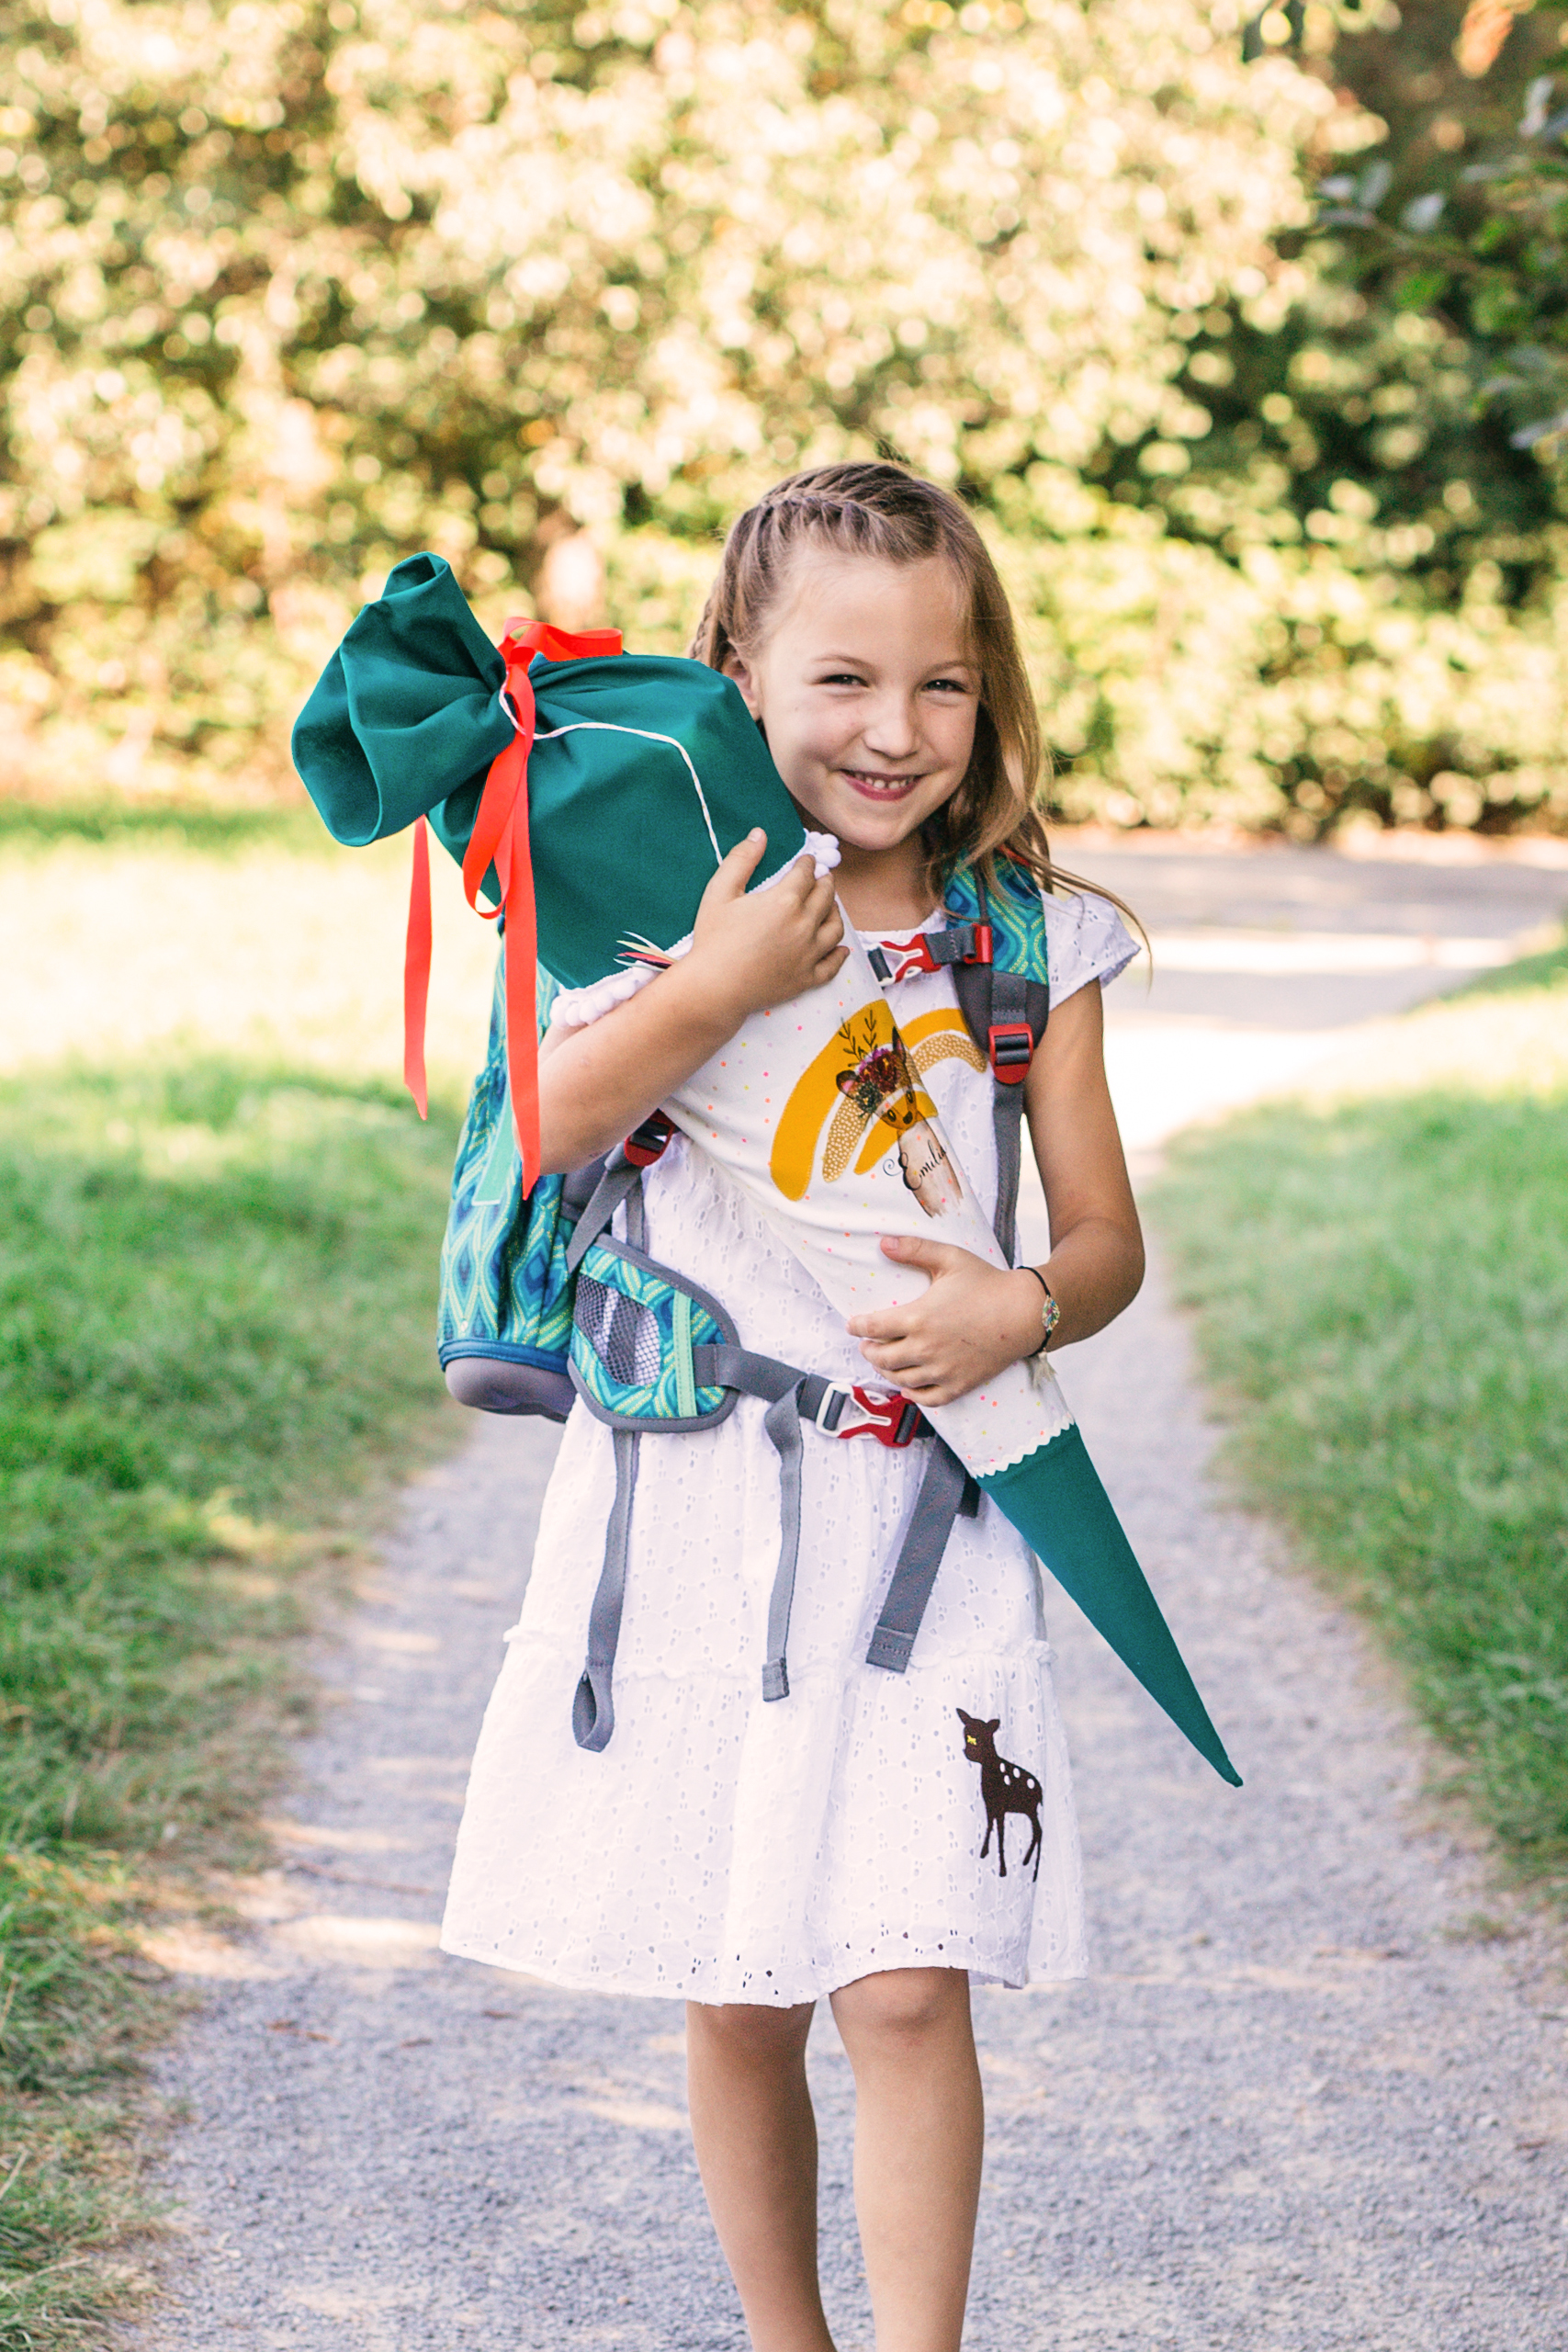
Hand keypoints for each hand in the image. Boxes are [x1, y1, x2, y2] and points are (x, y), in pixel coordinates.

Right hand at [685, 831, 846, 1022]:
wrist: (714, 987)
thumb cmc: (713, 939)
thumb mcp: (720, 892)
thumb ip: (741, 860)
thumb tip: (759, 834)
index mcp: (785, 900)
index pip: (805, 874)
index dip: (808, 863)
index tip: (807, 860)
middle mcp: (804, 925)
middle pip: (825, 896)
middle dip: (825, 882)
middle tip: (823, 877)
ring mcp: (809, 954)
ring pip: (835, 927)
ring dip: (835, 912)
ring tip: (830, 906)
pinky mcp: (807, 978)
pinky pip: (833, 964)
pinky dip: (839, 954)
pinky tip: (840, 948)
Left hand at [845, 1235, 1049, 1406]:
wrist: (1025, 1312)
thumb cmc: (988, 1283)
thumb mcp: (950, 1258)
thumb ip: (915, 1249)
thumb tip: (883, 1243)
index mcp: (919, 1317)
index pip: (873, 1328)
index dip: (857, 1326)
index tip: (852, 1324)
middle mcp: (926, 1348)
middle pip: (881, 1358)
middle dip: (868, 1351)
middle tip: (867, 1344)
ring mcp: (943, 1369)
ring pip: (900, 1379)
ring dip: (886, 1371)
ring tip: (884, 1361)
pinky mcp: (959, 1384)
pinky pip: (927, 1398)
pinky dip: (912, 1394)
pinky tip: (907, 1385)